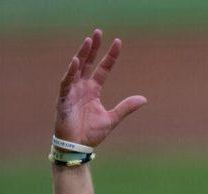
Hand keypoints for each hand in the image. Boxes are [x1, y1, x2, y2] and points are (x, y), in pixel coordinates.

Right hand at [55, 29, 146, 147]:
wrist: (78, 147)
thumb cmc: (91, 134)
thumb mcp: (112, 118)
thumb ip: (126, 107)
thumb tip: (144, 99)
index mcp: (93, 90)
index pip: (103, 69)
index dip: (110, 56)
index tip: (118, 42)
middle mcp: (82, 87)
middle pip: (88, 63)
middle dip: (93, 48)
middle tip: (98, 32)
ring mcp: (72, 92)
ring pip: (77, 69)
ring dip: (82, 55)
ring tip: (88, 41)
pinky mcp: (64, 100)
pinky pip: (66, 83)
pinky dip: (70, 73)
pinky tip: (76, 62)